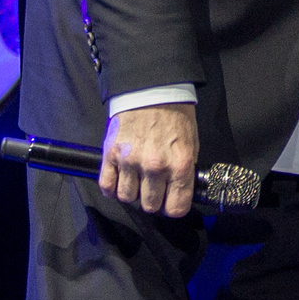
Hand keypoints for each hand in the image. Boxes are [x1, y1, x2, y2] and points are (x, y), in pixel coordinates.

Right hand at [99, 102, 198, 217]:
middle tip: (152, 187)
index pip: (176, 208)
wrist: (151, 91)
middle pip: (149, 206)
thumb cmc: (174, 116)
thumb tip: (180, 191)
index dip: (172, 207)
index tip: (170, 201)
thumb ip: (185, 171)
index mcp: (179, 164)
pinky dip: (112, 187)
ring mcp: (131, 161)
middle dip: (152, 199)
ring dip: (131, 192)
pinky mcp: (111, 154)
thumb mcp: (191, 144)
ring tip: (136, 180)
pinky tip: (120, 178)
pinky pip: (107, 186)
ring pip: (127, 198)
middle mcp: (155, 167)